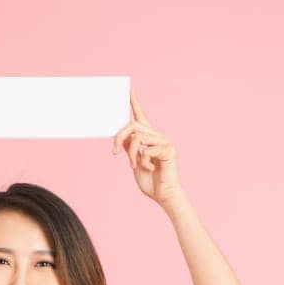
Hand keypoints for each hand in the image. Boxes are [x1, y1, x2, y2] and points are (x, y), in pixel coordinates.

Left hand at [112, 88, 180, 203]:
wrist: (164, 195)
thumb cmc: (151, 181)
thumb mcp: (135, 162)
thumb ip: (130, 148)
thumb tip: (123, 137)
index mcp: (148, 138)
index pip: (140, 117)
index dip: (134, 103)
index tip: (129, 89)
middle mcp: (156, 136)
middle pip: (133, 125)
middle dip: (120, 137)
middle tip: (115, 151)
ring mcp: (163, 140)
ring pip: (138, 137)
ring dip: (131, 153)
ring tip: (135, 165)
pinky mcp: (168, 148)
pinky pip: (147, 149)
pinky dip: (144, 161)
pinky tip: (151, 168)